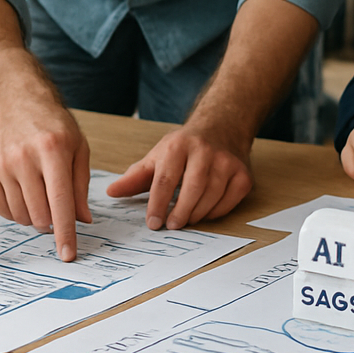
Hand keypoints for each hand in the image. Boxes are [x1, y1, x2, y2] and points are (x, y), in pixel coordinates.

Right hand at [0, 103, 92, 261]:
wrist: (18, 102)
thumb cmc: (54, 126)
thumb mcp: (78, 148)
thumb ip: (81, 186)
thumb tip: (82, 221)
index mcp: (53, 150)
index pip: (60, 202)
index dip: (65, 233)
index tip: (68, 255)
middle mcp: (25, 158)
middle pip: (39, 214)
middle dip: (52, 223)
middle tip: (58, 210)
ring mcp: (2, 165)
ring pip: (20, 216)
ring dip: (35, 218)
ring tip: (42, 198)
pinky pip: (2, 210)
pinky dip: (17, 212)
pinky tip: (25, 195)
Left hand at [105, 122, 252, 230]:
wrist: (222, 127)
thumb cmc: (184, 147)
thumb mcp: (157, 156)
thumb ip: (134, 177)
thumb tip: (111, 192)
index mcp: (178, 146)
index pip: (165, 179)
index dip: (157, 205)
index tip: (153, 224)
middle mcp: (204, 151)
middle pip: (191, 188)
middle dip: (180, 212)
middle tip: (171, 226)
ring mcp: (226, 161)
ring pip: (211, 196)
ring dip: (196, 214)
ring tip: (185, 220)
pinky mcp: (242, 174)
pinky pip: (229, 201)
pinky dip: (215, 212)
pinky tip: (204, 212)